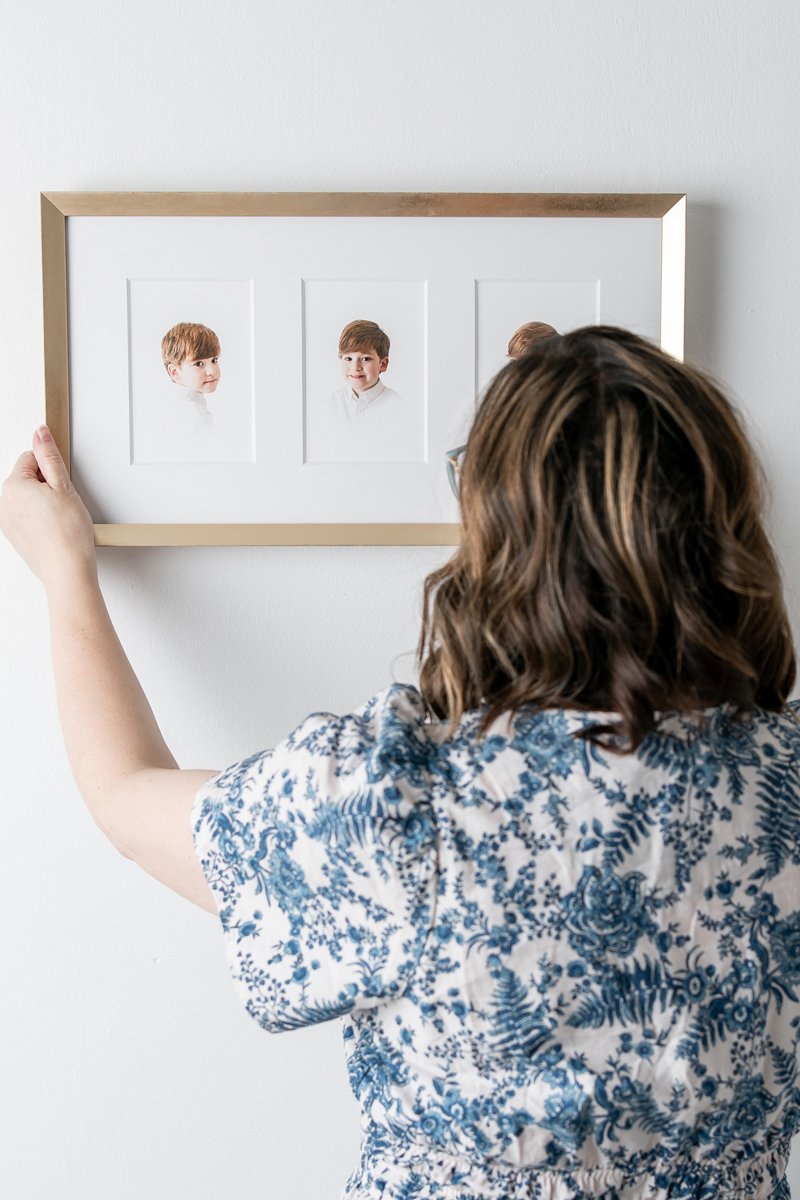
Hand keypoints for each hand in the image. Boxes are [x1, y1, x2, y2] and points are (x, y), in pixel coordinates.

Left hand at [0, 426, 95, 585]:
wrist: (67, 570)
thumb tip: (40, 432)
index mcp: (11, 486)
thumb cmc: (67, 534)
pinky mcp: (12, 534)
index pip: (31, 458)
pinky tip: (51, 529)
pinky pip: (24, 514)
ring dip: (41, 502)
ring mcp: (5, 520)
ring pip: (26, 496)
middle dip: (45, 485)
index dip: (52, 470)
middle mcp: (2, 502)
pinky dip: (37, 517)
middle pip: (27, 477)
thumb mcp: (64, 486)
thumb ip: (49, 455)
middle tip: (61, 505)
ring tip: (57, 519)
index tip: (61, 488)